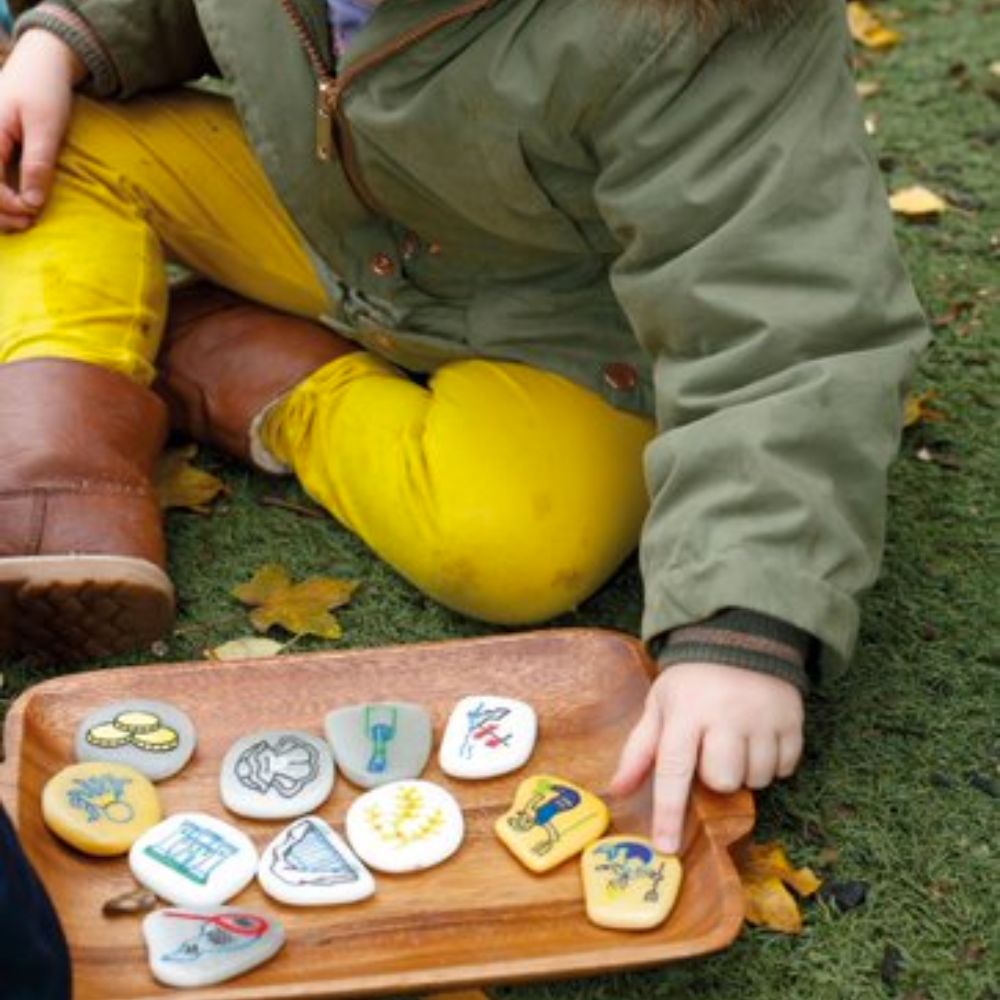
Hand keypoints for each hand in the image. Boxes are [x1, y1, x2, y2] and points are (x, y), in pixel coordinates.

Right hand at [0, 30, 84, 230]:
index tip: (33, 213)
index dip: (8, 205)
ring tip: (22, 220)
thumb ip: (38, 165)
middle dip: (0, 212)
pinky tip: (14, 204)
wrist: (39, 63)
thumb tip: (33, 204)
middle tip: (28, 224)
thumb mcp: (47, 129)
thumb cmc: (45, 92)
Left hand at [609, 662, 803, 853]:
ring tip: (737, 740)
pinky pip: (785, 768)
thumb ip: (640, 749)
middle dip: (716, 775)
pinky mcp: (792, 720)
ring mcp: (762, 718)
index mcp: (685, 713)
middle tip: (712, 749)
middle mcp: (725, 716)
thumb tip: (618, 790)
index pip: (673, 769)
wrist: (739, 640)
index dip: (669, 812)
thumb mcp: (660, 706)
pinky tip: (759, 737)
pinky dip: (772, 762)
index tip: (666, 848)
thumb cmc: (692, 682)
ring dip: (745, 770)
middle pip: (722, 780)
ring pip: (757, 779)